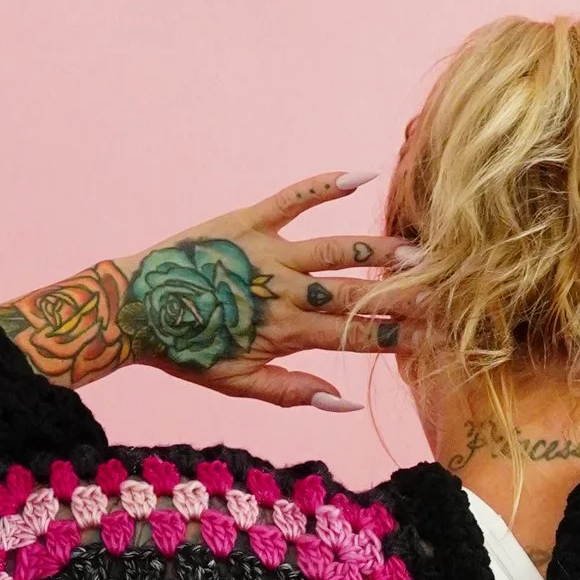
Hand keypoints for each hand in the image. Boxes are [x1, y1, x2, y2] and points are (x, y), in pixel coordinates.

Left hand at [0, 173, 415, 404]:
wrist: (134, 309)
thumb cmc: (187, 351)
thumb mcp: (238, 385)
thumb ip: (293, 391)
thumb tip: (346, 403)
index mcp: (286, 334)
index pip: (354, 337)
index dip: (397, 337)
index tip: (434, 337)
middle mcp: (285, 292)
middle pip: (356, 293)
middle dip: (402, 294)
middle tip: (444, 291)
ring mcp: (269, 253)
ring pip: (337, 248)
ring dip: (381, 249)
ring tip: (419, 248)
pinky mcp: (250, 221)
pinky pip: (294, 198)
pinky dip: (327, 185)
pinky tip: (363, 176)